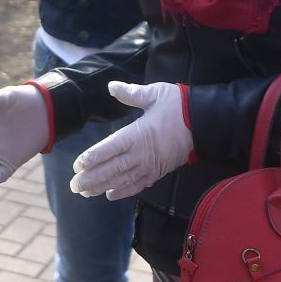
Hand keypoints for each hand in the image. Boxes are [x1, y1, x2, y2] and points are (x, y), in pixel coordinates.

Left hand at [70, 81, 191, 199]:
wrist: (206, 123)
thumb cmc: (179, 106)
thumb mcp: (155, 94)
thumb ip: (131, 93)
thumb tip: (111, 86)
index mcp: (138, 134)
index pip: (110, 148)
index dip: (93, 158)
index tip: (78, 166)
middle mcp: (142, 153)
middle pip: (112, 169)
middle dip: (92, 179)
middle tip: (74, 186)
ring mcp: (150, 165)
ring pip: (123, 180)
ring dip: (103, 187)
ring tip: (85, 193)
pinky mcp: (159, 171)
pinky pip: (139, 185)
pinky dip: (124, 191)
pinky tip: (110, 195)